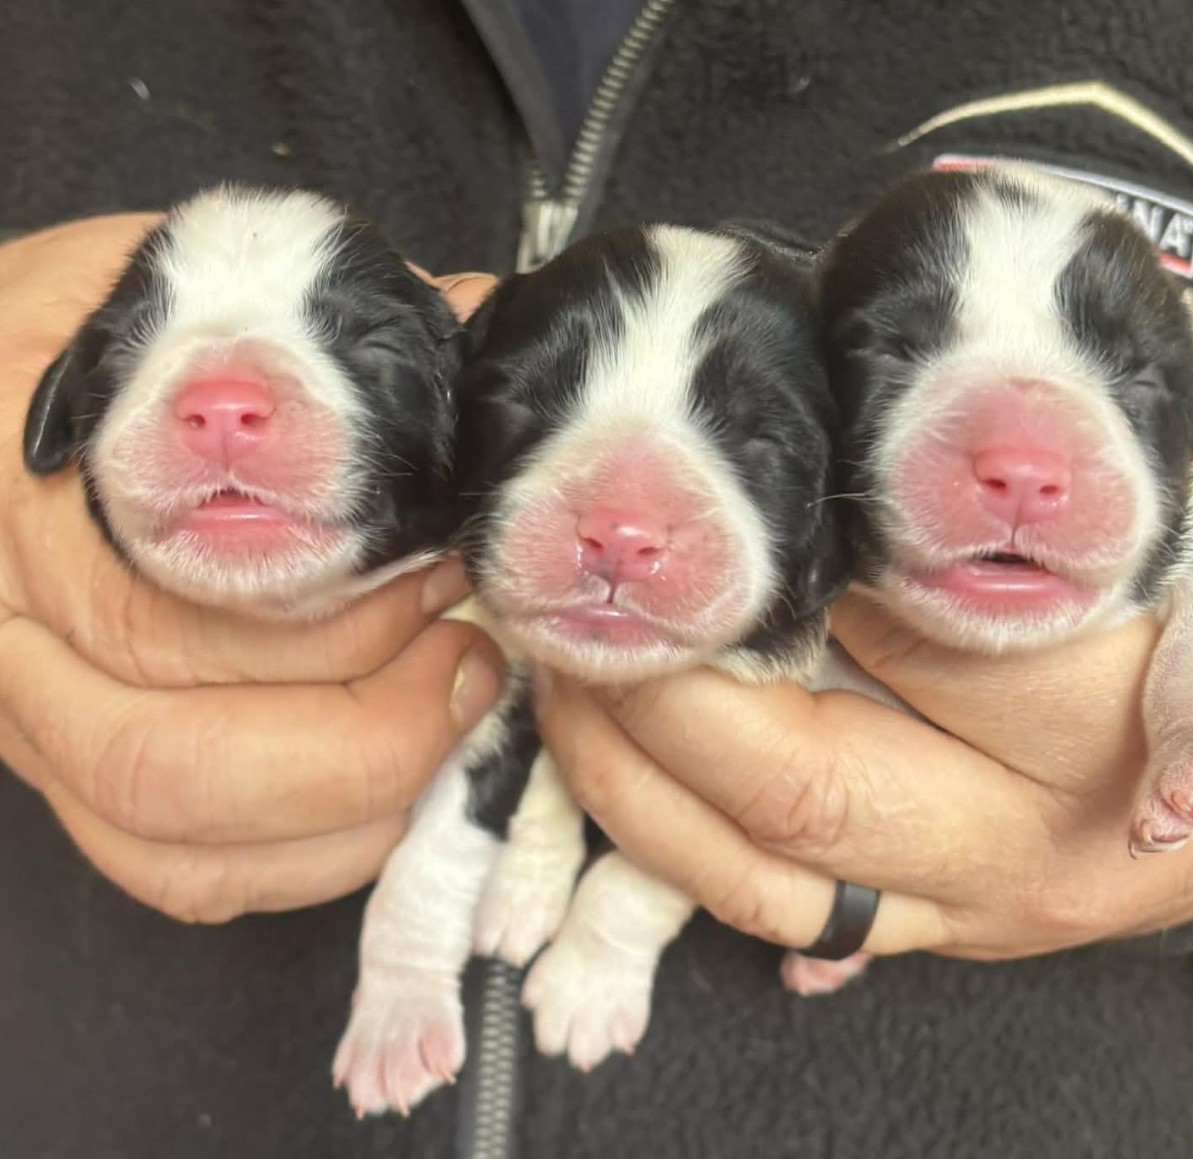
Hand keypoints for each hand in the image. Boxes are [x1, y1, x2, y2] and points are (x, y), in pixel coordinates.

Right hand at [0, 213, 502, 921]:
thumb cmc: (91, 330)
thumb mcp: (189, 282)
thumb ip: (328, 320)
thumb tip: (484, 323)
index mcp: (28, 498)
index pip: (176, 615)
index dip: (342, 622)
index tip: (448, 577)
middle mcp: (4, 631)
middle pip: (172, 760)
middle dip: (367, 734)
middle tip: (466, 660)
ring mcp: (20, 718)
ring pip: (171, 838)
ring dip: (344, 810)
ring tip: (441, 718)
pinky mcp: (58, 771)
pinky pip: (167, 870)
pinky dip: (295, 861)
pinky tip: (380, 798)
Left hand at [535, 459, 1192, 958]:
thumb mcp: (1162, 507)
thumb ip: (1006, 497)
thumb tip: (814, 470)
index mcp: (1105, 703)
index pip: (903, 640)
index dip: (767, 581)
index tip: (683, 526)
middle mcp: (1031, 835)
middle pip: (809, 791)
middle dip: (657, 702)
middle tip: (576, 615)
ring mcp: (977, 906)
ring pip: (771, 886)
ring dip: (634, 793)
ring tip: (563, 690)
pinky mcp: (939, 935)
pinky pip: (786, 919)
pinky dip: (678, 851)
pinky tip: (616, 774)